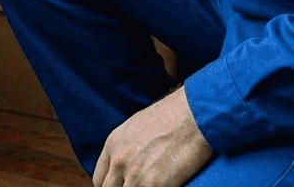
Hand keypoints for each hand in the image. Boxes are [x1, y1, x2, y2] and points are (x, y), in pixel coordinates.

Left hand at [92, 86, 213, 186]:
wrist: (194, 114)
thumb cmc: (172, 116)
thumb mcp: (136, 126)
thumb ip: (126, 146)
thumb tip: (126, 161)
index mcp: (113, 144)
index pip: (99, 180)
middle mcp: (119, 160)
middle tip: (137, 186)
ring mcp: (135, 174)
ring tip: (151, 186)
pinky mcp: (155, 185)